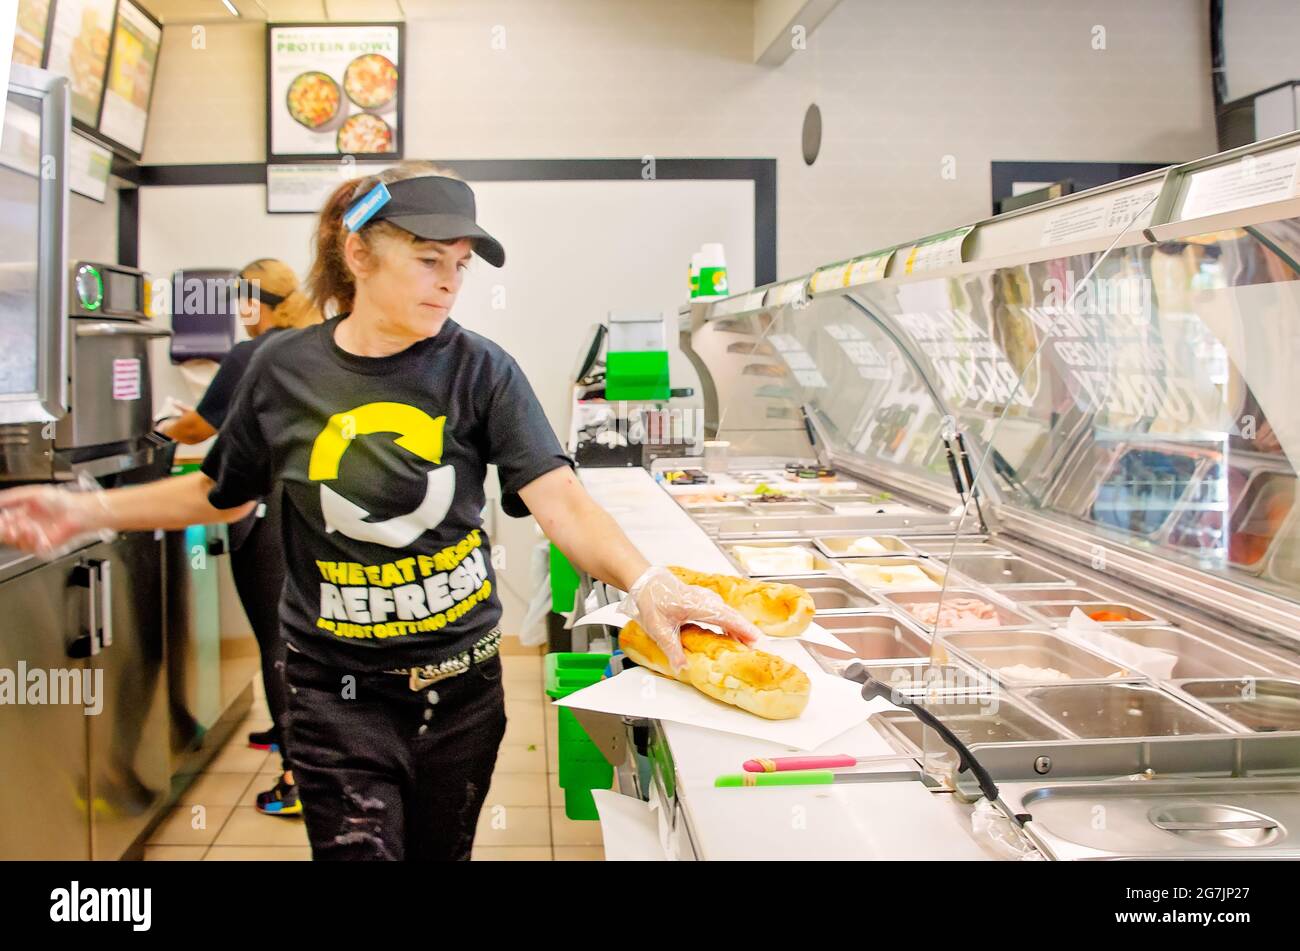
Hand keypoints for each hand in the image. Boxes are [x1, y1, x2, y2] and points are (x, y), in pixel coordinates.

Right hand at [0, 485, 108, 558]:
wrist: (78, 512)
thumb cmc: (60, 501)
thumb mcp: (32, 494)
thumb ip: (11, 497)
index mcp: (20, 514)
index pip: (2, 521)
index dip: (0, 522)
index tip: (0, 520)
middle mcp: (25, 526)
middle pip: (6, 534)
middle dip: (4, 531)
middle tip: (8, 527)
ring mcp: (33, 537)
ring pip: (15, 542)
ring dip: (19, 534)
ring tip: (27, 526)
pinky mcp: (42, 546)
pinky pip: (29, 548)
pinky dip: (31, 540)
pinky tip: (36, 533)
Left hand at [624, 566, 761, 671]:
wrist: (646, 582)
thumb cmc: (651, 599)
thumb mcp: (659, 628)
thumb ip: (672, 649)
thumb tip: (682, 668)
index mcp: (698, 605)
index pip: (727, 618)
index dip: (743, 629)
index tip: (757, 640)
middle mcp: (706, 600)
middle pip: (733, 616)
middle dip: (747, 631)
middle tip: (759, 648)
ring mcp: (706, 599)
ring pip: (728, 614)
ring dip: (739, 628)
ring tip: (748, 645)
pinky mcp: (704, 601)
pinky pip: (722, 612)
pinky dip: (730, 624)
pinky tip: (730, 635)